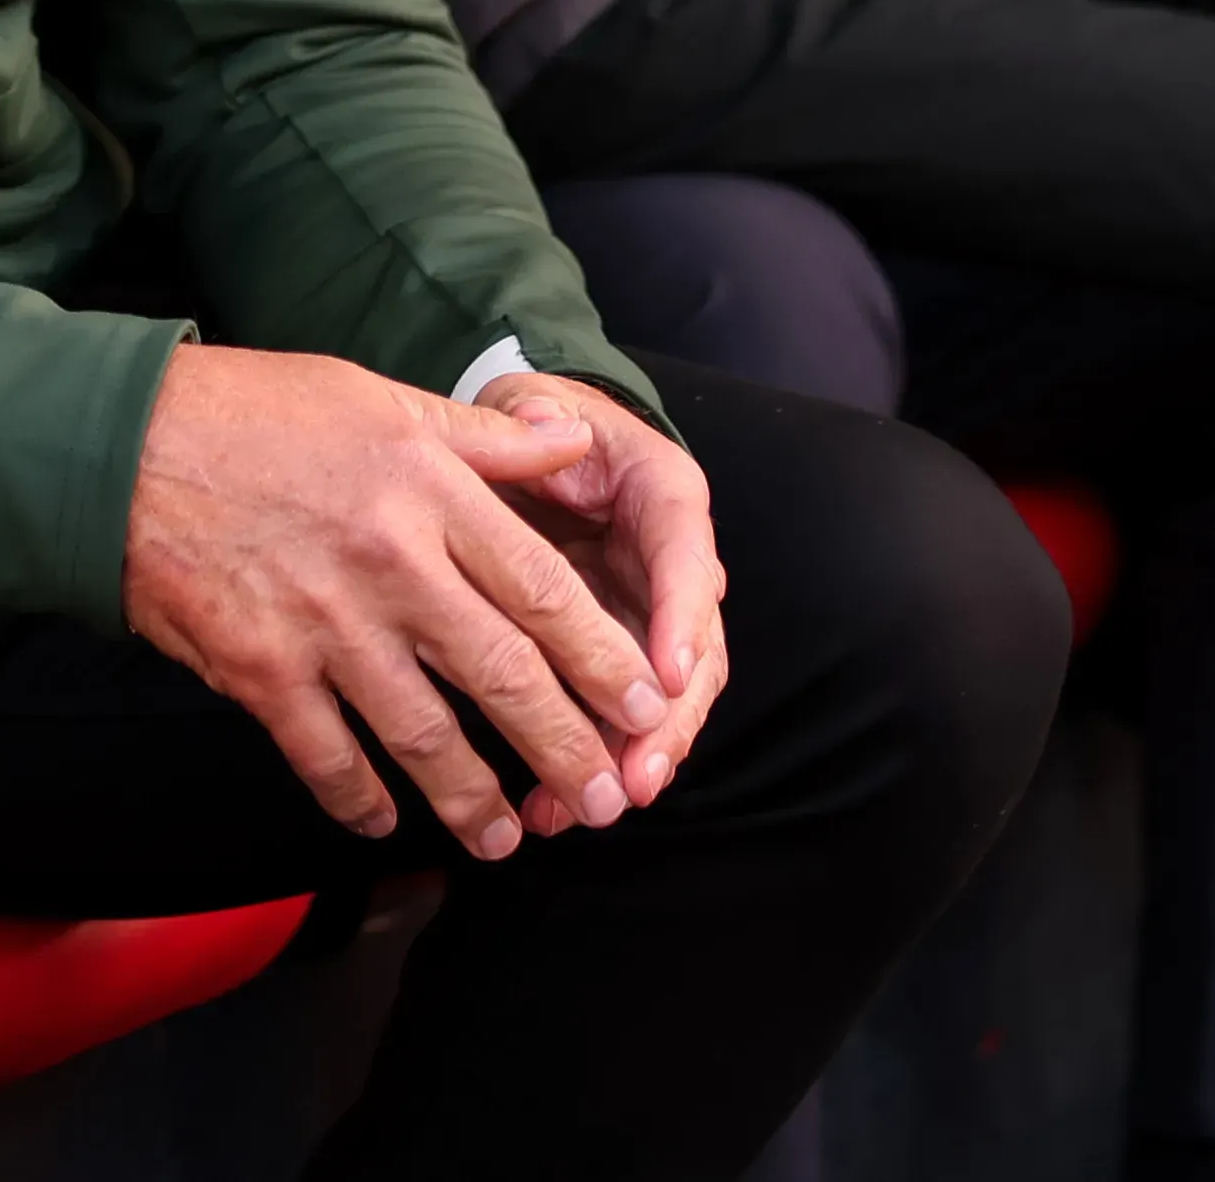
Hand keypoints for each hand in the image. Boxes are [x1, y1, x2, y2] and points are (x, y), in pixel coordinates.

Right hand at [118, 344, 691, 859]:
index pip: (545, 590)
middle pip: (504, 673)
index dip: (605, 659)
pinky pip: (326, 757)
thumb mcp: (382, 398)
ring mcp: (324, 623)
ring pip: (423, 733)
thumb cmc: (258, 412)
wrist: (122, 443)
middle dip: (564, 745)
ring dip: (474, 796)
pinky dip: (359, 800)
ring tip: (509, 837)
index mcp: (431, 491)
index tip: (648, 704)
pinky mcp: (259, 669)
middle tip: (605, 798)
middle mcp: (391, 562)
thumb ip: (484, 437)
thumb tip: (574, 439)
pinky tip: (385, 823)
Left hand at [468, 373, 729, 837]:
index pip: (687, 563)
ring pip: (661, 702)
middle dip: (665, 723)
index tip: (667, 678)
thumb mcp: (531, 406)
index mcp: (665, 500)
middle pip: (693, 655)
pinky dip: (592, 762)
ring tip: (586, 808)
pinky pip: (615, 717)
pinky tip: (549, 806)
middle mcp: (672, 567)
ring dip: (629, 759)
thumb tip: (549, 429)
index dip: (680, 624)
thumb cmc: (532, 424)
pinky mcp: (613, 654)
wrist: (522, 444)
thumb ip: (536, 420)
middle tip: (637, 780)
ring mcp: (648, 616)